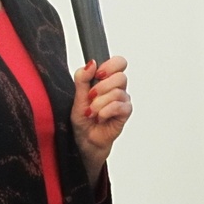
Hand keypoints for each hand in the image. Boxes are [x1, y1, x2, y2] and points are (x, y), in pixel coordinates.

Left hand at [71, 56, 132, 185]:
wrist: (85, 141)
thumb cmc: (83, 120)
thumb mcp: (77, 97)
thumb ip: (82, 78)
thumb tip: (90, 64)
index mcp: (107, 80)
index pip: (119, 63)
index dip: (110, 66)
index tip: (97, 75)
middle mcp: (117, 89)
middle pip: (120, 76)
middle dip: (101, 87)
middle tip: (91, 97)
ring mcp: (123, 101)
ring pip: (117, 92)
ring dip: (100, 103)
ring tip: (92, 112)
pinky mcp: (125, 113)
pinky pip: (119, 106)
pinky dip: (106, 111)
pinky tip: (100, 117)